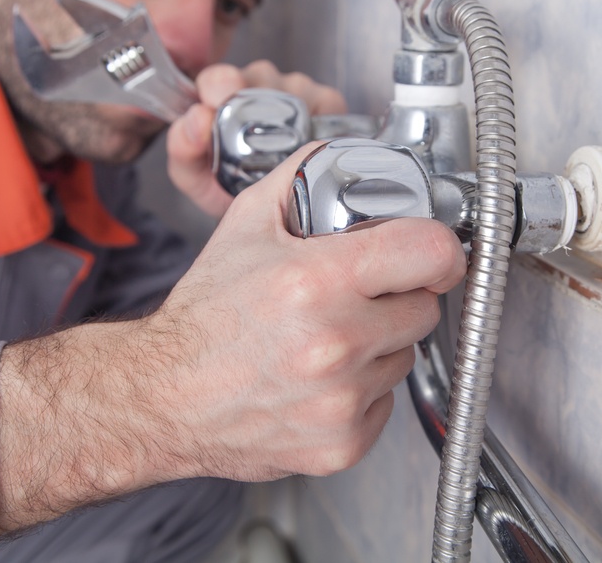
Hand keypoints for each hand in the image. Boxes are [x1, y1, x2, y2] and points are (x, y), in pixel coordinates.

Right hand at [144, 144, 464, 480]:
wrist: (163, 396)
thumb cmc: (203, 318)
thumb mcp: (243, 225)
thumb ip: (298, 178)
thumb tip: (340, 157)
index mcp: (317, 281)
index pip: (431, 254)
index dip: (438, 249)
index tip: (433, 255)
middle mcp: (335, 343)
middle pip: (424, 308)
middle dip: (398, 297)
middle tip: (357, 297)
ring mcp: (341, 400)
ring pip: (405, 357)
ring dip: (380, 345)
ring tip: (330, 340)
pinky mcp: (341, 444)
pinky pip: (386, 403)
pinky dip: (364, 391)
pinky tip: (324, 380)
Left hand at [167, 60, 346, 217]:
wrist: (266, 217)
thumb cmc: (230, 187)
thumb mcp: (195, 176)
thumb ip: (184, 148)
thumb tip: (196, 119)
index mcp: (222, 93)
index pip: (219, 77)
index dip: (218, 86)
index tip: (216, 103)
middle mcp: (261, 85)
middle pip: (262, 77)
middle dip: (257, 106)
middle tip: (254, 141)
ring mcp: (298, 91)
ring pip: (297, 89)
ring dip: (292, 122)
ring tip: (285, 155)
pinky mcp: (331, 105)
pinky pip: (330, 106)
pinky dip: (322, 127)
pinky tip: (312, 149)